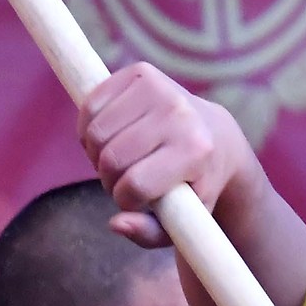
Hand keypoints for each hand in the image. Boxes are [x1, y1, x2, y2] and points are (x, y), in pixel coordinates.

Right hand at [77, 64, 259, 248]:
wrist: (217, 136)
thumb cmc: (196, 185)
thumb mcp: (184, 220)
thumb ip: (149, 233)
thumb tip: (115, 224)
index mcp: (195, 150)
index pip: (134, 185)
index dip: (125, 200)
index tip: (136, 199)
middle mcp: (180, 114)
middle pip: (111, 159)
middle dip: (108, 177)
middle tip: (124, 178)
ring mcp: (160, 88)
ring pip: (95, 133)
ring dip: (96, 153)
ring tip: (118, 158)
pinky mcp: (141, 72)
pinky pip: (90, 105)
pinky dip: (88, 127)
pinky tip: (109, 136)